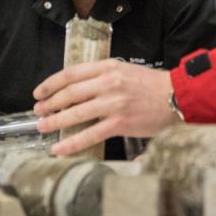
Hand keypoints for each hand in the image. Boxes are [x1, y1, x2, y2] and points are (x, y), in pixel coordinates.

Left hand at [33, 59, 178, 155]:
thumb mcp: (125, 71)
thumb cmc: (152, 85)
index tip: (39, 92)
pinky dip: (71, 142)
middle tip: (38, 111)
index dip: (51, 84)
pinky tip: (59, 148)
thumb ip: (103, 76)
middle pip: (69, 93)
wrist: (177, 96)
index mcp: (107, 68)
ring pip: (76, 113)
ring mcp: (113, 103)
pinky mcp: (120, 123)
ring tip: (43, 127)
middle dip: (49, 104)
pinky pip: (90, 134)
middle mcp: (108, 83)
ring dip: (55, 121)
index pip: (71, 74)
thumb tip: (78, 89)